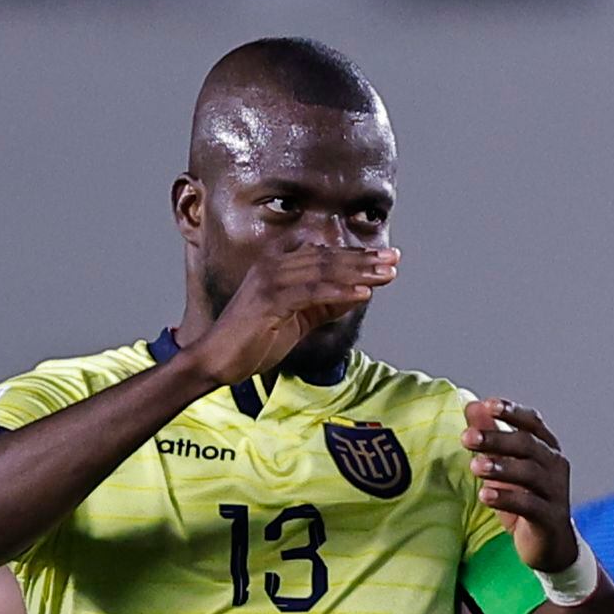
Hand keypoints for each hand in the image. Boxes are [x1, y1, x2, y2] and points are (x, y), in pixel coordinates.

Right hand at [182, 234, 395, 388]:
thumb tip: (356, 294)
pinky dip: (338, 292)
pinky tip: (363, 294)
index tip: (388, 255)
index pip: (325, 256)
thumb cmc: (255, 338)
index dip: (358, 255)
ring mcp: (269, 281)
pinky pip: (311, 293)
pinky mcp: (268, 301)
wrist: (219, 359)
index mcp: (278, 265)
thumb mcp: (298, 318)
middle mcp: (273, 266)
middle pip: (327, 258)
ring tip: (386, 274)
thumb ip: (323, 304)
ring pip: (322, 271)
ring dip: (358, 272)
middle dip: (364, 259)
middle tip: (394, 258)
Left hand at [463, 399, 584, 574]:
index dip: (512, 412)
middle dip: (497, 438)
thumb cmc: (526, 500)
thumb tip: (472, 405)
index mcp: (546, 449)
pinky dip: (507, 498)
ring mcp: (555, 492)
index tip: (489, 404)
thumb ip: (491, 435)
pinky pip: (529, 505)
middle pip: (528, 445)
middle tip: (467, 437)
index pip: (532, 423)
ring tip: (474, 466)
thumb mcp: (505, 466)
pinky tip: (486, 494)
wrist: (552, 545)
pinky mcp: (550, 518)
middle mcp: (555, 466)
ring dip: (501, 467)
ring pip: (530, 473)